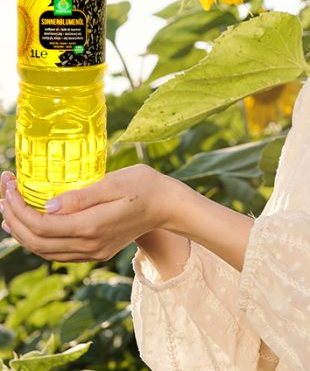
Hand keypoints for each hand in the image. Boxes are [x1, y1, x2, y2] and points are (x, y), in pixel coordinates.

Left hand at [0, 165, 182, 261]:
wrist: (168, 206)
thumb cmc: (144, 186)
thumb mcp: (114, 182)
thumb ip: (80, 196)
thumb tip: (47, 207)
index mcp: (91, 227)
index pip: (42, 225)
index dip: (19, 208)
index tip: (9, 186)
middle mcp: (90, 245)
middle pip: (37, 242)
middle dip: (13, 220)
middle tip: (3, 195)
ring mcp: (93, 252)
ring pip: (45, 251)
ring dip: (22, 233)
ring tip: (8, 210)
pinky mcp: (97, 251)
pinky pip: (58, 253)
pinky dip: (38, 240)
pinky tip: (33, 225)